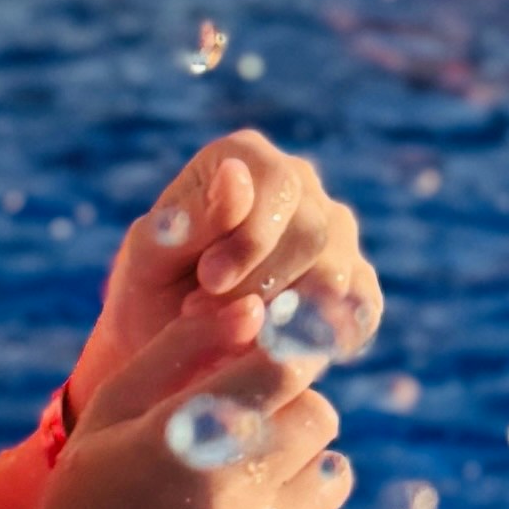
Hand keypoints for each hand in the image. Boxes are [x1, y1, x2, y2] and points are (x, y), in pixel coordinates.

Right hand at [11, 308, 353, 508]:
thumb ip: (183, 347)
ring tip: (251, 487)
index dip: (282, 364)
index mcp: (184, 435)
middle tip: (248, 436)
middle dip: (289, 416)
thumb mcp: (114, 408)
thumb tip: (256, 310)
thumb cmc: (89, 494)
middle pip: (319, 417)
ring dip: (302, 471)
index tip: (271, 374)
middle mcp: (229, 494)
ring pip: (332, 475)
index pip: (287, 368)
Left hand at [77, 130, 382, 406]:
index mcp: (245, 159)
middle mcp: (301, 186)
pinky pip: (361, 309)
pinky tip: (278, 350)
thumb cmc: (152, 292)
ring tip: (224, 334)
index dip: (250, 237)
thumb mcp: (146, 262)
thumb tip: (235, 177)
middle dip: (258, 283)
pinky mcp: (355, 283)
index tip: (210, 280)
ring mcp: (336, 233)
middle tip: (204, 317)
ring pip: (337, 273)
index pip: (278, 182)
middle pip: (312, 231)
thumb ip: (186, 221)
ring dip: (281, 315)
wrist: (170, 348)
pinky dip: (324, 336)